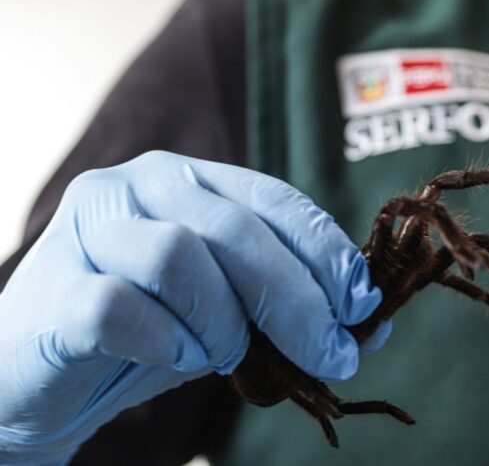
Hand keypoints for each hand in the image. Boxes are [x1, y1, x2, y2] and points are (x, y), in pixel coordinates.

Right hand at [0, 151, 385, 463]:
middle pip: (236, 230)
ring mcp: (89, 229)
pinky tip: (177, 358)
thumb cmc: (150, 331)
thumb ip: (293, 310)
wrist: (47, 374)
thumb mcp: (234, 313)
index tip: (361, 304)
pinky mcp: (50, 286)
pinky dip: (164, 340)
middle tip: (330, 354)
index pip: (274, 200)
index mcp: (191, 180)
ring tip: (227, 355)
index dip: (326, 251)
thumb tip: (374, 329)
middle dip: (298, 299)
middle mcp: (138, 186)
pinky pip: (116, 306)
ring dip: (224, 321)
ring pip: (178, 256)